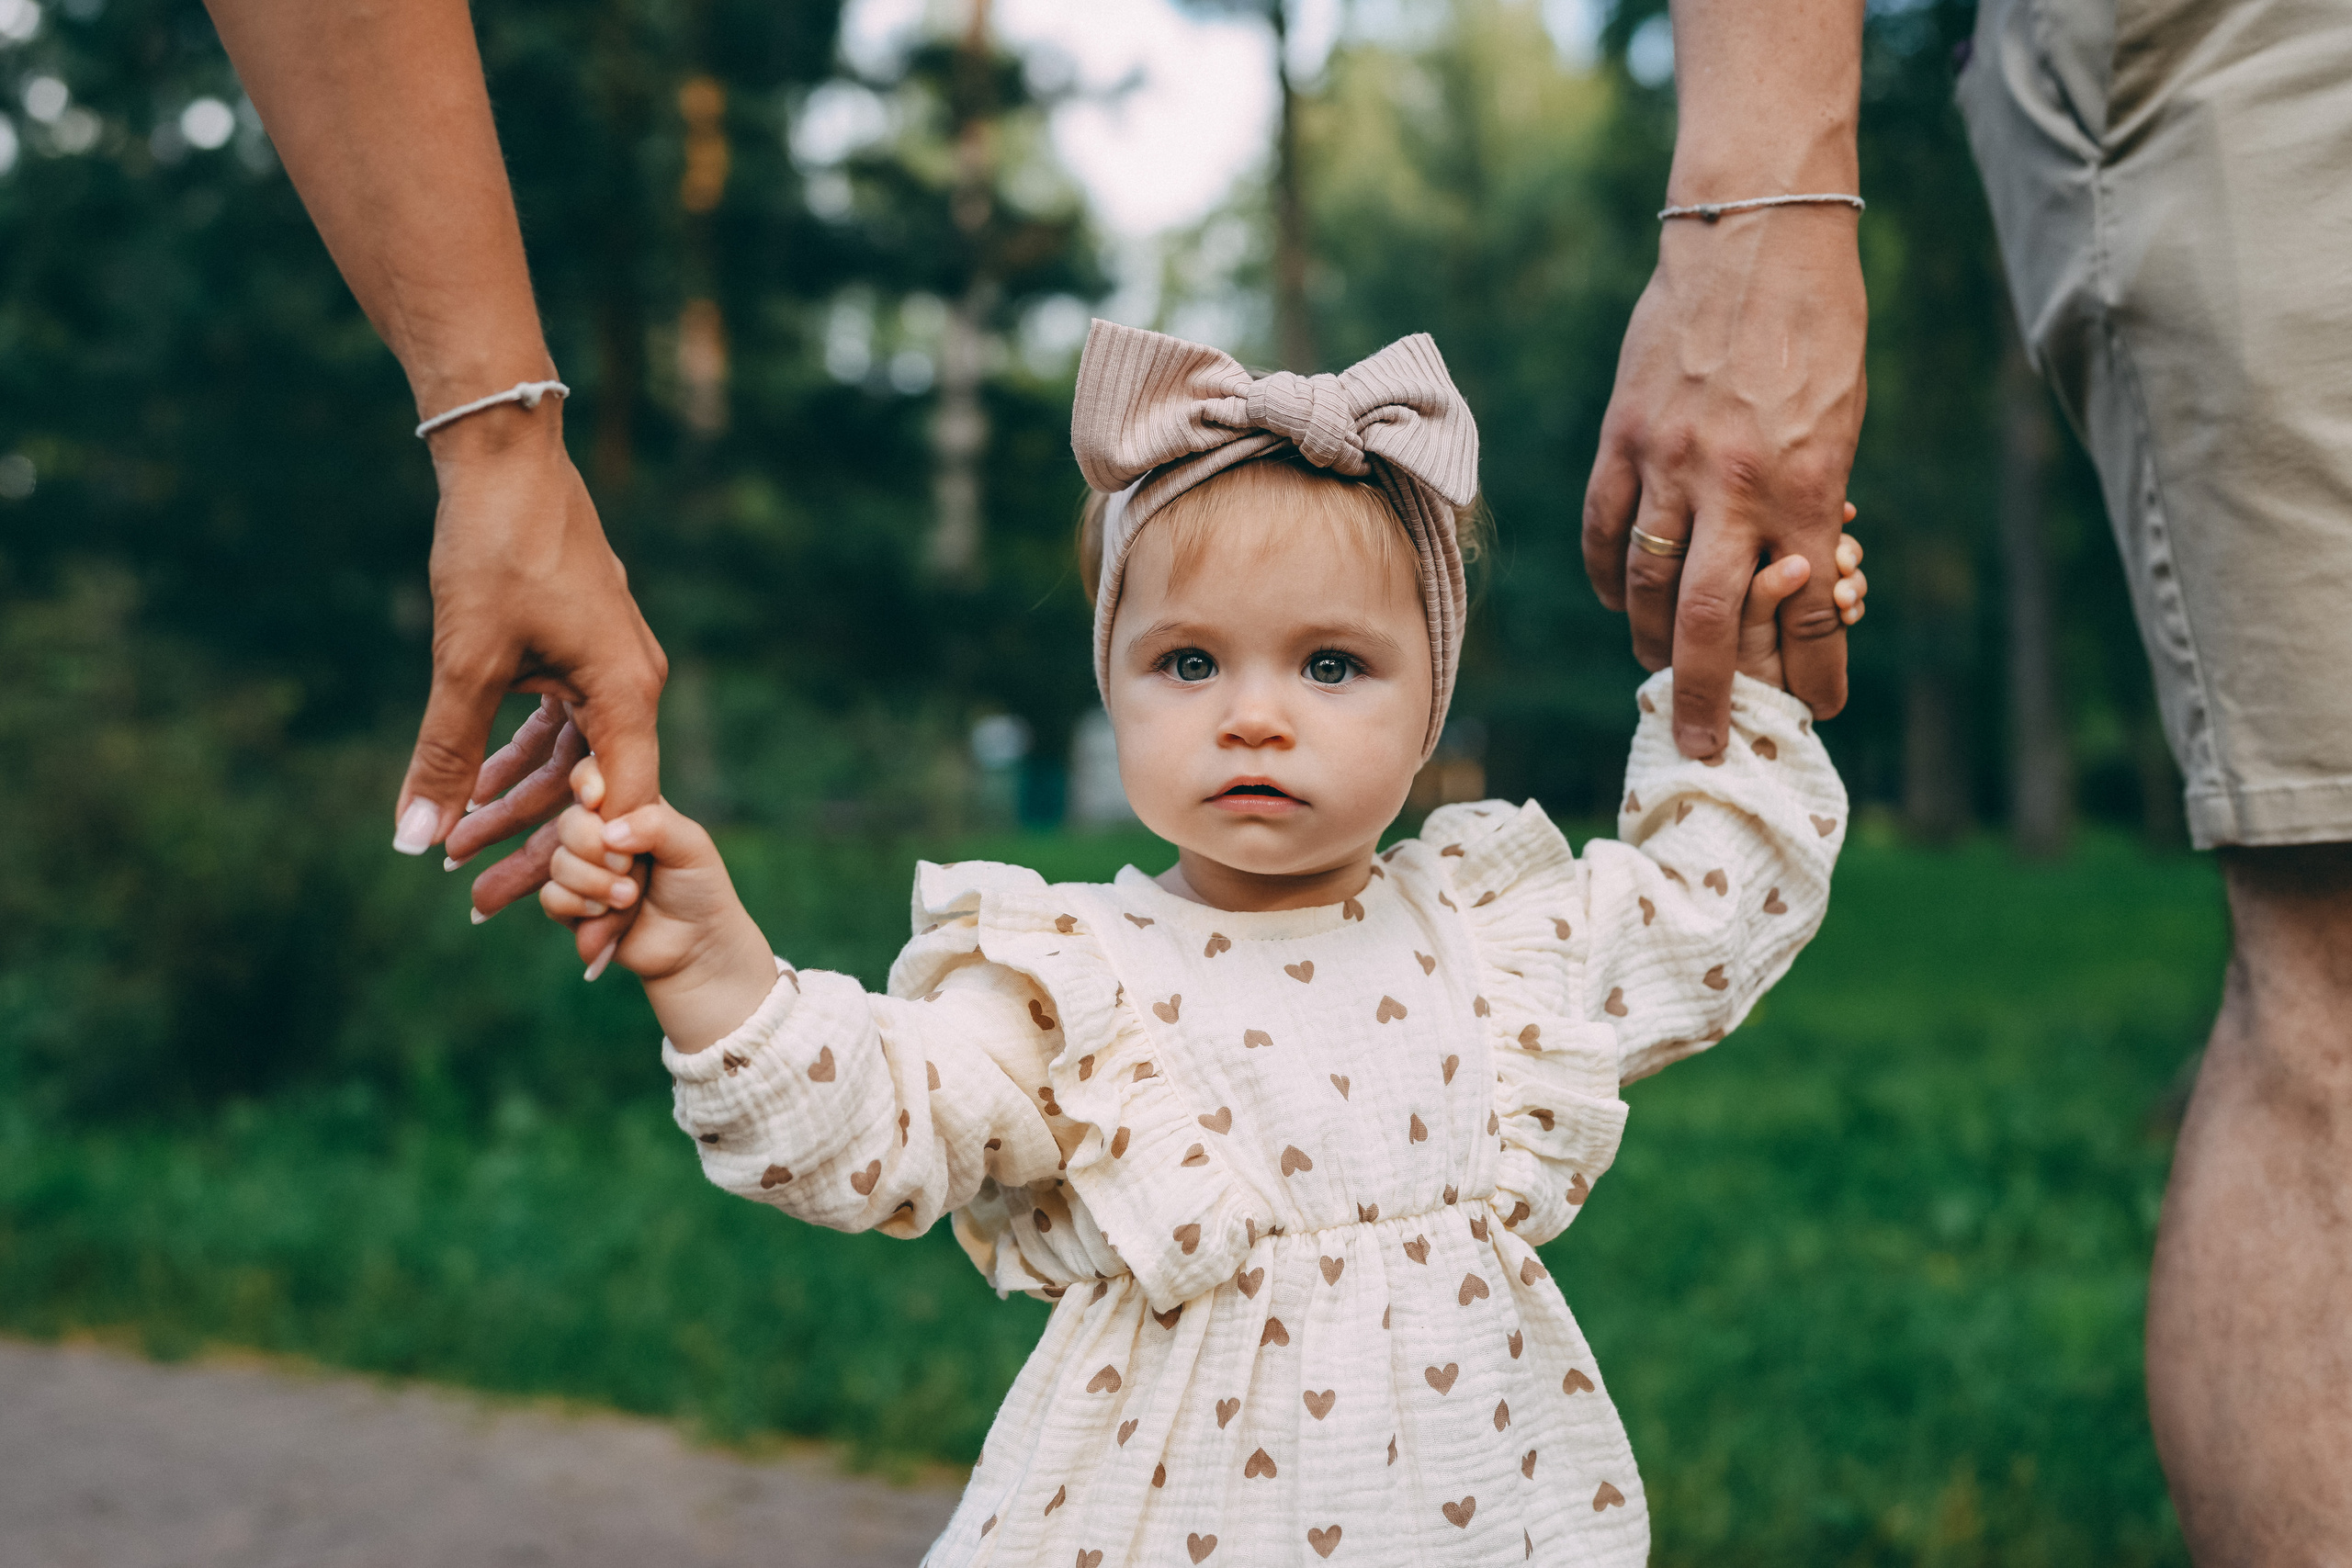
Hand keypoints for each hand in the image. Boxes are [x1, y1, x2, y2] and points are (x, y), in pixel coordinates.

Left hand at [390, 409, 666, 937]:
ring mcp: (605, 666)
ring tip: (452, 858)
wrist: (503, 456)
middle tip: (489, 912)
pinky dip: (514, 759)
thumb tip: (413, 839)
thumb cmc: (496, 550)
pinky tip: (468, 792)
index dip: (595, 879)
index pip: (620, 811)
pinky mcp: (577, 647)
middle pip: (590, 794)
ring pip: (567, 761)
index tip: (576, 943)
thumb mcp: (466, 663)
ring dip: (512, 806)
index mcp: (625, 694)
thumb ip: (447, 755)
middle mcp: (629, 685)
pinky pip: (555, 725)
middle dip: (538, 854)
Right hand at [542, 757, 776, 1052]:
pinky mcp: (571, 906)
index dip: (586, 783)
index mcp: (627, 805)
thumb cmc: (699, 886)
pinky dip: (579, 906)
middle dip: (594, 847)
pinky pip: (551, 897)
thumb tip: (607, 831)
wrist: (697, 944)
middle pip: (569, 822)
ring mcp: (582, 869)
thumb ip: (654, 824)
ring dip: (595, 884)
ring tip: (630, 897)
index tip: (596, 800)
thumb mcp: (690, 845)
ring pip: (559, 862)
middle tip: (628, 867)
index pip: (590, 775)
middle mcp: (599, 833)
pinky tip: (606, 915)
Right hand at [1582, 205, 1868, 758]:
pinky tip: (1622, 604)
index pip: (1803, 605)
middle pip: (1708, 620)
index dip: (1812, 669)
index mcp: (1799, 480)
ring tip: (1666, 678)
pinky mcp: (1622, 437)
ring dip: (1654, 644)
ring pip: (1644, 585)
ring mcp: (1664, 460)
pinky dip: (1612, 580)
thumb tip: (1801, 577)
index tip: (1819, 712)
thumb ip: (1815, 502)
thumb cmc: (1816, 325)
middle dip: (1708, 694)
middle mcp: (1729, 482)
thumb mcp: (1839, 422)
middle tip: (1705, 746)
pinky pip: (1605, 531)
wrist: (1753, 231)